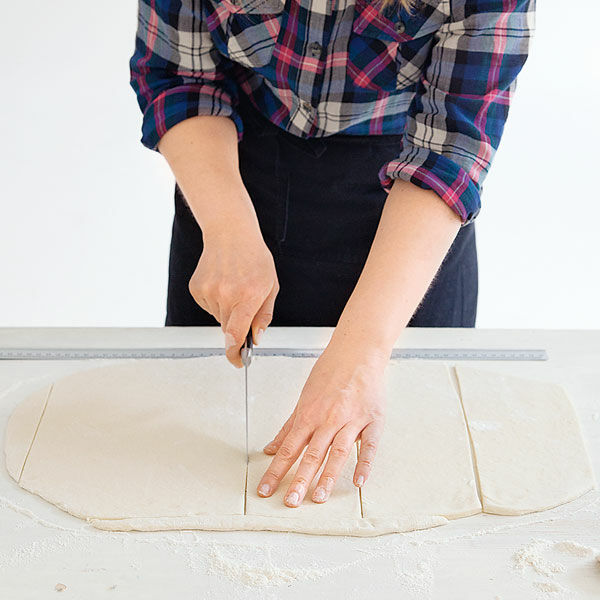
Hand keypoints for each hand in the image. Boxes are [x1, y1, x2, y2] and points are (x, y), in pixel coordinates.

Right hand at [188, 225, 278, 366]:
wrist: (231, 233)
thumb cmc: (254, 258)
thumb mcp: (270, 286)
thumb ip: (264, 315)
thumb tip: (256, 338)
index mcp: (247, 296)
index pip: (236, 334)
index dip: (236, 352)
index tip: (237, 361)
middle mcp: (226, 295)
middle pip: (228, 328)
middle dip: (237, 324)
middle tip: (244, 304)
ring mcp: (208, 292)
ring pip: (218, 317)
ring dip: (227, 310)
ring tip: (234, 287)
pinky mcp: (197, 288)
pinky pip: (208, 307)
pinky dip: (216, 301)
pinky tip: (222, 283)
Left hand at [256, 342, 387, 505]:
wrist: (357, 352)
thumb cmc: (330, 373)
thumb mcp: (304, 398)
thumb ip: (289, 426)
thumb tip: (271, 448)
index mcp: (309, 414)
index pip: (289, 448)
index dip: (276, 470)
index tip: (265, 490)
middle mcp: (328, 419)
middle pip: (311, 454)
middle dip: (299, 480)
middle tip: (290, 502)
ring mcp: (352, 419)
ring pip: (338, 451)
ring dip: (328, 476)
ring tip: (318, 498)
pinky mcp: (373, 419)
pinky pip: (370, 444)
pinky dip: (365, 463)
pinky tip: (358, 481)